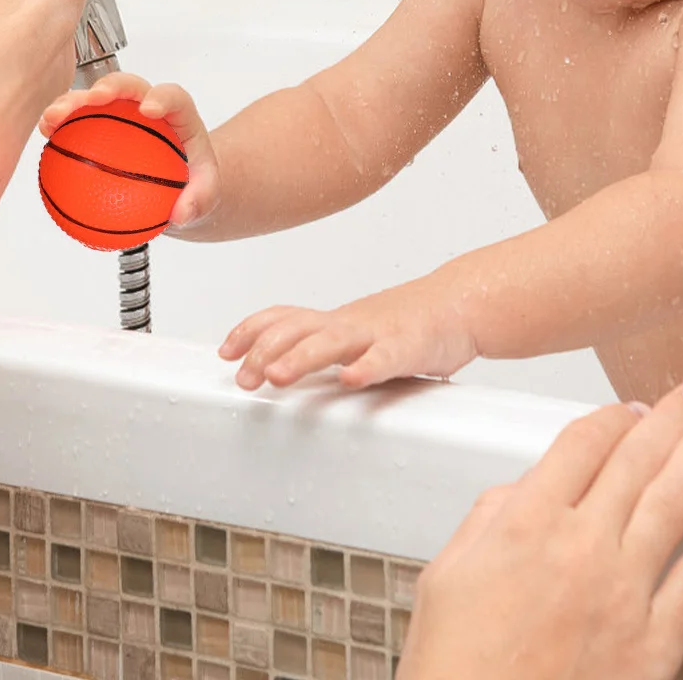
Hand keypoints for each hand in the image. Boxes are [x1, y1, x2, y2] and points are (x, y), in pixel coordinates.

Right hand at [40, 71, 215, 231]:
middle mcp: (147, 105)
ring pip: (95, 96)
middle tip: (94, 100)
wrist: (175, 183)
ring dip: (73, 100)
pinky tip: (45, 135)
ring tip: (52, 118)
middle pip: (129, 86)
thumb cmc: (191, 181)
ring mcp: (120, 112)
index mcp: (179, 113)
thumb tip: (181, 214)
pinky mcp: (97, 123)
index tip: (149, 110)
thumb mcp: (206, 194)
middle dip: (110, 86)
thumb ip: (199, 201)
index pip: (173, 97)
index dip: (161, 96)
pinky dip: (61, 122)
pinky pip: (77, 119)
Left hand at [220, 276, 477, 390]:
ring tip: (278, 377)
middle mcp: (348, 323)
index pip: (283, 317)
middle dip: (265, 352)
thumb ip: (318, 343)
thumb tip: (273, 365)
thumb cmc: (403, 322)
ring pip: (333, 342)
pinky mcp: (409, 347)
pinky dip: (367, 367)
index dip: (250, 331)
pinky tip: (352, 379)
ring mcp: (377, 333)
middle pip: (298, 328)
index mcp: (333, 320)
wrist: (457, 303)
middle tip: (245, 379)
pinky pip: (385, 357)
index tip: (225, 352)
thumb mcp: (352, 329)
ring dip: (302, 358)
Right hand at [399, 373, 682, 679]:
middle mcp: (580, 547)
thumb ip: (490, 518)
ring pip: (678, 495)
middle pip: (639, 456)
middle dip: (677, 410)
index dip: (613, 415)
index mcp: (525, 524)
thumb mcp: (446, 577)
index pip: (582, 442)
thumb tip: (527, 489)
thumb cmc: (455, 673)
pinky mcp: (654, 644)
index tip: (631, 407)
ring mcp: (623, 593)